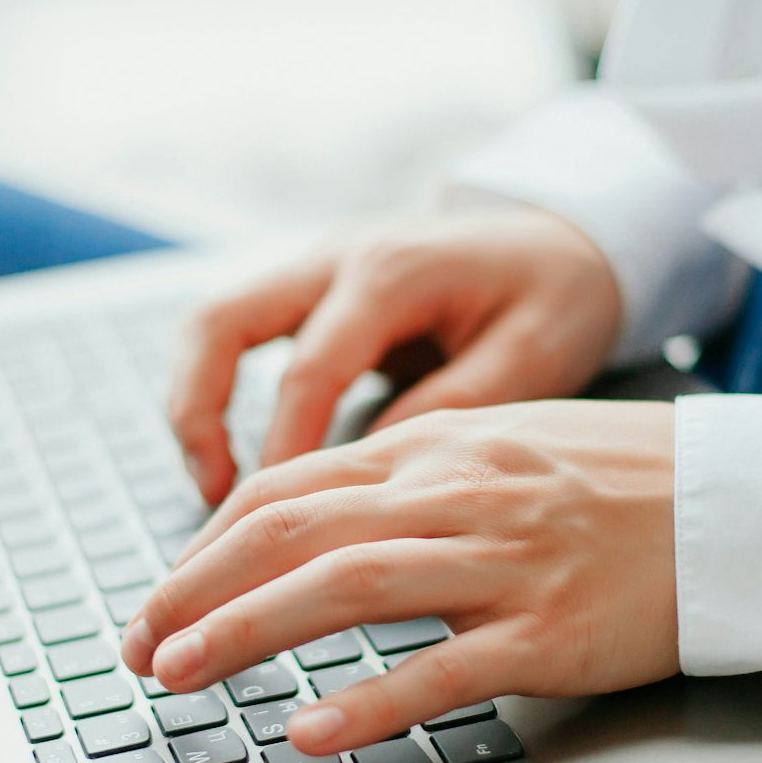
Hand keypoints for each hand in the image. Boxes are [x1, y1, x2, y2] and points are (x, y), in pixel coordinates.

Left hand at [120, 401, 678, 753]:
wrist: (742, 507)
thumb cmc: (620, 481)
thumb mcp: (501, 445)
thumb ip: (409, 472)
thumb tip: (312, 513)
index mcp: (435, 446)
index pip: (285, 487)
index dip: (205, 545)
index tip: (163, 596)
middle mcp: (454, 492)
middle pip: (290, 529)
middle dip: (195, 590)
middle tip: (137, 646)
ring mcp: (502, 561)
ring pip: (344, 584)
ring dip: (244, 632)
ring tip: (179, 676)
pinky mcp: (550, 633)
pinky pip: (442, 668)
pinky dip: (368, 701)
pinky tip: (309, 734)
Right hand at [166, 207, 623, 504]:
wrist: (567, 237)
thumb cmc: (558, 297)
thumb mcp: (534, 354)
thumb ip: (455, 407)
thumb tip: (372, 474)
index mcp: (393, 271)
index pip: (310, 367)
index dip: (285, 449)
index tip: (278, 524)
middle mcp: (336, 258)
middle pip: (219, 323)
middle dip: (197, 413)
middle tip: (213, 497)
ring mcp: (315, 268)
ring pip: (210, 324)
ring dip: (194, 403)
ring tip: (212, 487)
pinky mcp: (310, 290)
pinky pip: (236, 335)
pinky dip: (218, 394)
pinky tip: (239, 459)